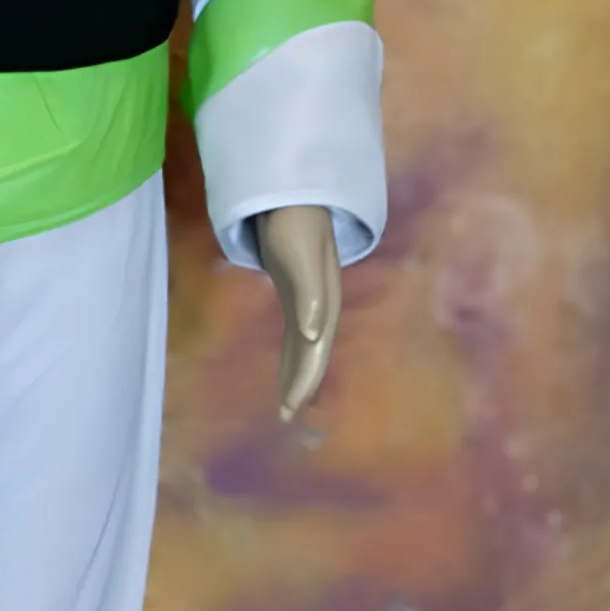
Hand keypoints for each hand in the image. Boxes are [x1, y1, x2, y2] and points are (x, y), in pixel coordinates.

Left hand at [255, 205, 340, 423]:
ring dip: (297, 374)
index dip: (304, 378)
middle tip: (286, 414)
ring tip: (288, 405)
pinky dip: (292, 355)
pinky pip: (296, 334)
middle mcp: (321, 307)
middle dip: (301, 383)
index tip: (292, 404)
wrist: (295, 196)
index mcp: (323, 303)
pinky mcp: (297, 294)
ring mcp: (310, 301)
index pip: (314, 350)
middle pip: (312, 354)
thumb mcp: (300, 256)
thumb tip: (312, 334)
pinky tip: (287, 368)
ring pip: (306, 347)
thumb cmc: (294, 224)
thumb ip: (309, 293)